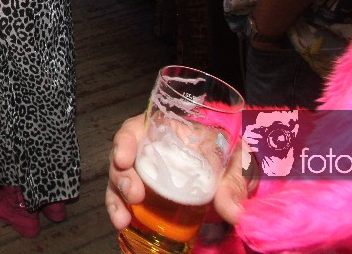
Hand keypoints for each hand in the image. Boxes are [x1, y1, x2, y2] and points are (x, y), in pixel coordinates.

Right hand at [106, 114, 252, 230]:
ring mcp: (142, 171)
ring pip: (119, 179)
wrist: (227, 173)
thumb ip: (233, 183)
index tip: (123, 159)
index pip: (136, 128)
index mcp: (163, 130)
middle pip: (122, 157)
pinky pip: (124, 198)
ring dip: (116, 197)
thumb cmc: (225, 155)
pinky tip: (122, 222)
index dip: (125, 141)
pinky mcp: (143, 192)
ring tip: (121, 218)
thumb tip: (234, 213)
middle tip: (133, 194)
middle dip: (122, 176)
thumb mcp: (233, 162)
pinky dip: (120, 210)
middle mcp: (146, 148)